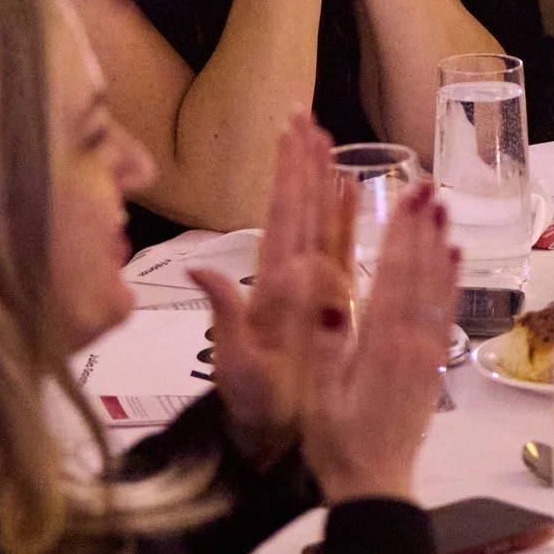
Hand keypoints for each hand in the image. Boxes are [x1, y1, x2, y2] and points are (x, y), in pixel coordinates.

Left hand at [197, 113, 352, 466]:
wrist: (271, 440)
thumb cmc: (256, 407)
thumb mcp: (235, 365)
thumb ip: (223, 316)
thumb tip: (202, 267)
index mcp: (272, 285)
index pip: (282, 213)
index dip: (289, 170)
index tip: (293, 128)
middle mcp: (290, 276)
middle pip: (298, 206)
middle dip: (301, 159)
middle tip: (304, 113)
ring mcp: (311, 287)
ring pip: (317, 219)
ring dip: (321, 177)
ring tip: (324, 136)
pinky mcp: (330, 302)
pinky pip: (339, 248)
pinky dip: (345, 215)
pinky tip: (351, 188)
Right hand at [298, 186, 457, 504]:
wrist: (375, 484)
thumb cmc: (338, 443)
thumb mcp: (320, 399)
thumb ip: (326, 351)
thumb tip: (329, 304)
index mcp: (381, 346)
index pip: (394, 277)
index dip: (402, 234)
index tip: (408, 197)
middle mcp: (412, 342)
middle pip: (419, 273)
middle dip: (423, 227)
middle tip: (430, 185)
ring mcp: (428, 352)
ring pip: (437, 288)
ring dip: (440, 246)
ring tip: (445, 208)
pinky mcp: (434, 364)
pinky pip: (447, 313)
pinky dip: (452, 282)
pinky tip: (454, 259)